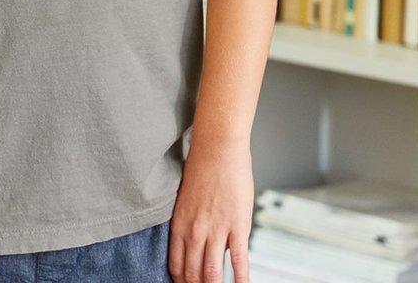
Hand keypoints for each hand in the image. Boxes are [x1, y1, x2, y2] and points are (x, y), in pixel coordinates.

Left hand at [167, 138, 253, 282]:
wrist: (218, 148)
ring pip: (212, 274)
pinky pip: (239, 262)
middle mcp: (194, 231)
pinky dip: (241, 280)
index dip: (182, 282)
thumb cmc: (202, 167)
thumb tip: (200, 244)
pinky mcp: (237, 227)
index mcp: (180, 223)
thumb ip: (190, 223)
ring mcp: (216, 230)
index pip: (177, 266)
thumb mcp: (187, 198)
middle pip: (193, 274)